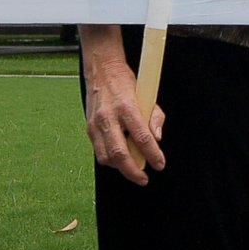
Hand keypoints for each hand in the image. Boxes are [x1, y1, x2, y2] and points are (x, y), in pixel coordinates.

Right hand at [83, 54, 166, 184]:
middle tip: (143, 179)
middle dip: (133, 171)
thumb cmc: (125, 82)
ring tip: (133, 168)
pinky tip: (120, 158)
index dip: (153, 155)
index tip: (159, 164)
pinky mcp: (89, 128)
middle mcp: (109, 117)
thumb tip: (157, 139)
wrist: (101, 70)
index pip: (142, 137)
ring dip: (120, 167)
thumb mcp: (147, 95)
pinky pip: (99, 151)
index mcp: (127, 107)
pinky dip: (111, 159)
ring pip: (106, 157)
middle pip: (119, 153)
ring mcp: (96, 124)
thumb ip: (154, 118)